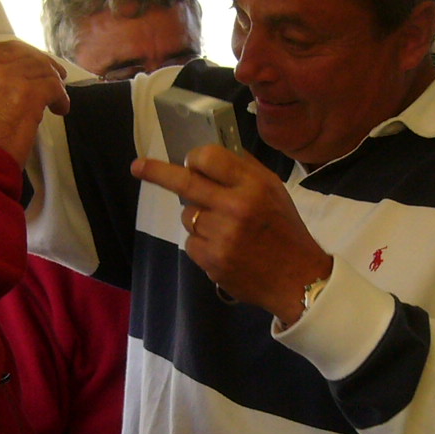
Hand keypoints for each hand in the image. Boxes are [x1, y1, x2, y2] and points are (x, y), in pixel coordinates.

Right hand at [0, 40, 70, 164]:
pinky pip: (52, 85)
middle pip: (17, 52)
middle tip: (51, 74)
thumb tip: (2, 81)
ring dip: (51, 81)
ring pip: (38, 66)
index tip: (24, 67)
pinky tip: (60, 109)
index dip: (13, 57)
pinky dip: (60, 97)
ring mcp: (2, 75)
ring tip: (56, 97)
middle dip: (36, 62)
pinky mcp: (26, 91)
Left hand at [132, 145, 332, 325]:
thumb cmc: (284, 230)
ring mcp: (222, 235)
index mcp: (254, 185)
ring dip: (198, 218)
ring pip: (188, 216)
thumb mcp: (274, 191)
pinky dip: (201, 243)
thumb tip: (208, 156)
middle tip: (137, 167)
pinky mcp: (212, 260)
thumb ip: (244, 171)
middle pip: (184, 182)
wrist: (297, 278)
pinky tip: (223, 248)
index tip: (188, 160)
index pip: (210, 158)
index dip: (194, 158)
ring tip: (224, 229)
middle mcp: (236, 207)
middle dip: (156, 172)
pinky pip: (190, 242)